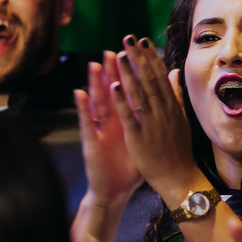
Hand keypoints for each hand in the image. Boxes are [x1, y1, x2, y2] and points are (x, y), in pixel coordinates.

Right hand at [75, 51, 141, 206]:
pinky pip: (87, 123)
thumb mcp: (143, 140)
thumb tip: (162, 103)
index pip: (130, 92)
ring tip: (94, 64)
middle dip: (113, 72)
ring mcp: (100, 130)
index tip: (136, 55)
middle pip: (112, 93)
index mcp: (127, 120)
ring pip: (97, 102)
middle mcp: (112, 122)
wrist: (115, 191)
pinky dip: (83, 108)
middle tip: (113, 51)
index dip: (133, 75)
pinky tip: (79, 94)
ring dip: (95, 83)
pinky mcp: (91, 142)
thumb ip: (151, 120)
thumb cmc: (130, 166)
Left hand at [110, 36, 200, 200]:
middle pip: (149, 80)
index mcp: (172, 107)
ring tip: (120, 54)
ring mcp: (151, 124)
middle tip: (128, 39)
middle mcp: (163, 112)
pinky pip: (129, 116)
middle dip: (139, 58)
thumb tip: (175, 72)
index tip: (143, 41)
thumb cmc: (179, 150)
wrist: (179, 178)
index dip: (151, 57)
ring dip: (129, 73)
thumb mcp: (182, 119)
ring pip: (139, 94)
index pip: (160, 77)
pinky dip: (122, 101)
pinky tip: (114, 86)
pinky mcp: (139, 138)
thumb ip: (177, 95)